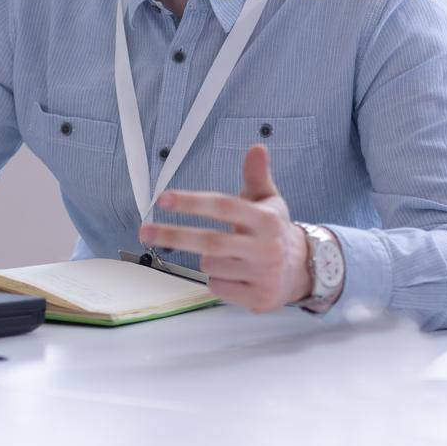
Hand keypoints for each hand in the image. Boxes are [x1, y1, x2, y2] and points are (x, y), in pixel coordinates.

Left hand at [139, 144, 311, 312]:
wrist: (301, 270)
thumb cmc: (273, 231)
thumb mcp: (268, 201)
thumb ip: (256, 175)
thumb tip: (257, 147)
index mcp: (268, 219)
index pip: (224, 207)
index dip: (192, 202)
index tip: (163, 198)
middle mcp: (267, 247)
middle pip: (210, 242)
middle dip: (173, 235)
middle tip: (145, 231)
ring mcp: (263, 275)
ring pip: (210, 266)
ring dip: (206, 260)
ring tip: (225, 254)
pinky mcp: (258, 298)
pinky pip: (217, 287)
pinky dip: (217, 280)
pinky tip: (234, 274)